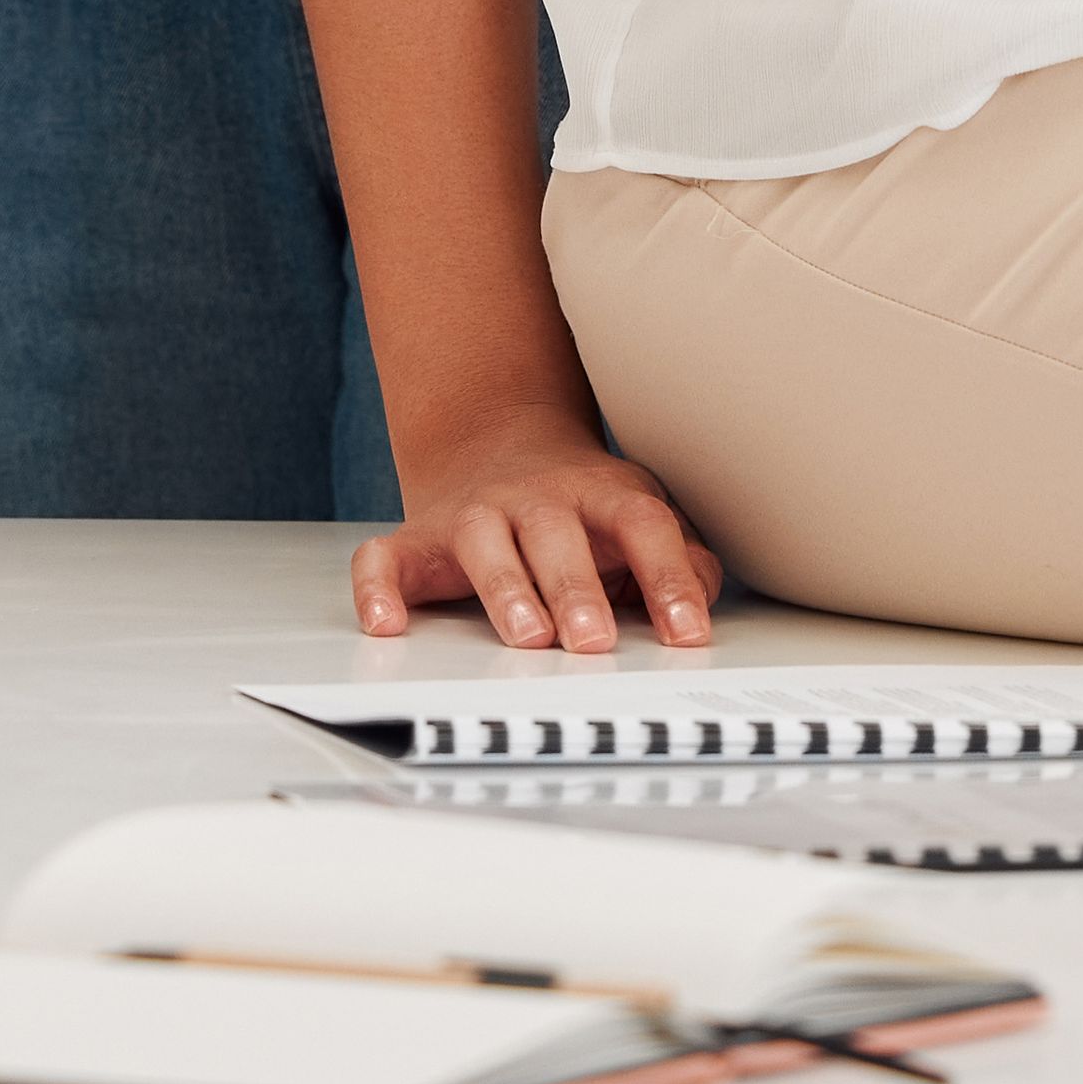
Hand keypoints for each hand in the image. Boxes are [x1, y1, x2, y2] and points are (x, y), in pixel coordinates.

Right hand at [353, 407, 718, 655]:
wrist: (495, 443)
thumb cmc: (578, 507)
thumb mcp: (635, 519)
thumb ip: (677, 557)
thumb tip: (703, 592)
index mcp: (598, 493)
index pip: (640, 524)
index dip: (668, 577)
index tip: (689, 634)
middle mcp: (533, 499)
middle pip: (556, 534)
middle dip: (576, 587)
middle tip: (595, 641)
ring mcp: (472, 515)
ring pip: (483, 543)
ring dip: (505, 588)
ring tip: (527, 636)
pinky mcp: (417, 540)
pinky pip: (386, 558)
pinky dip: (378, 587)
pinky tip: (386, 623)